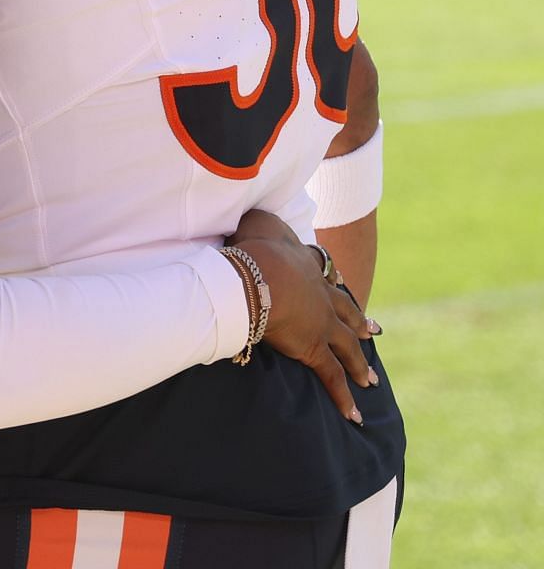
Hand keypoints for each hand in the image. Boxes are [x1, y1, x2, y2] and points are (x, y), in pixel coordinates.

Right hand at [229, 212, 379, 424]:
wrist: (260, 276)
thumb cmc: (252, 247)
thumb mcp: (256, 222)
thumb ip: (256, 219)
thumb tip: (252, 213)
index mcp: (306, 265)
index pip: (323, 271)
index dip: (330, 278)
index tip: (338, 281)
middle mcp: (321, 294)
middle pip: (345, 309)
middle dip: (359, 322)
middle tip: (374, 331)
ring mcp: (321, 323)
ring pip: (347, 346)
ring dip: (359, 363)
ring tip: (371, 378)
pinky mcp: (314, 348)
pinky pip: (332, 377)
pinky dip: (343, 397)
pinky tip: (354, 415)